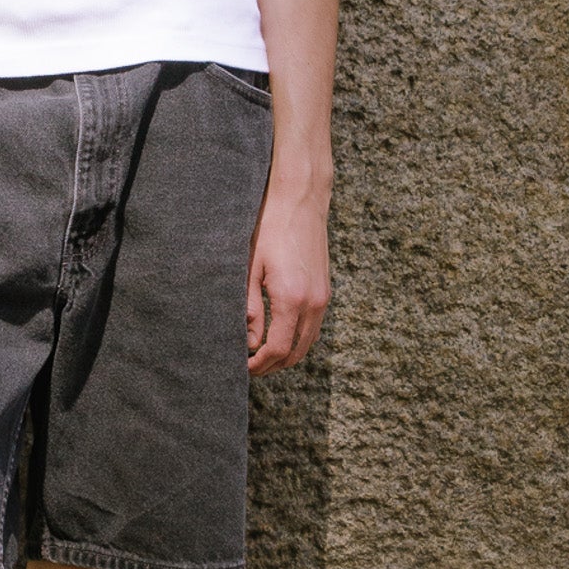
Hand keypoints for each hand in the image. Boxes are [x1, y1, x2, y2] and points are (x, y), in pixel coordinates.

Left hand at [246, 187, 330, 374]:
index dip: (259, 364)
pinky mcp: (325, 291)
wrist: (300, 201)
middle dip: (272, 365)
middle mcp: (313, 303)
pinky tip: (278, 334)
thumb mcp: (250, 268)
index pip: (277, 349)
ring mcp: (323, 298)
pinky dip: (297, 339)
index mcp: (291, 298)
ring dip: (286, 354)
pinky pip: (313, 328)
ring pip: (307, 343)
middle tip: (250, 367)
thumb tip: (249, 341)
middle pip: (295, 353)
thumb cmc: (269, 229)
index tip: (243, 367)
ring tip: (261, 354)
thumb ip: (250, 307)